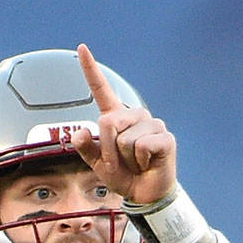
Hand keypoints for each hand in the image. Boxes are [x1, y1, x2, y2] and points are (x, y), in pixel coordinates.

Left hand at [70, 43, 175, 208]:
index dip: (91, 70)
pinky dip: (140, 162)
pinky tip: (148, 164)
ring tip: (137, 164)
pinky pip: (141, 147)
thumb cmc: (124, 176)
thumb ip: (86, 149)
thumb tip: (78, 133)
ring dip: (126, 160)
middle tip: (121, 163)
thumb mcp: (98, 165)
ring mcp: (151, 124)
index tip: (81, 48)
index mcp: (116, 118)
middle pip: (107, 123)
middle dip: (108, 150)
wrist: (144, 194)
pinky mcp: (164, 137)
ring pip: (124, 140)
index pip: (101, 90)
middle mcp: (134, 115)